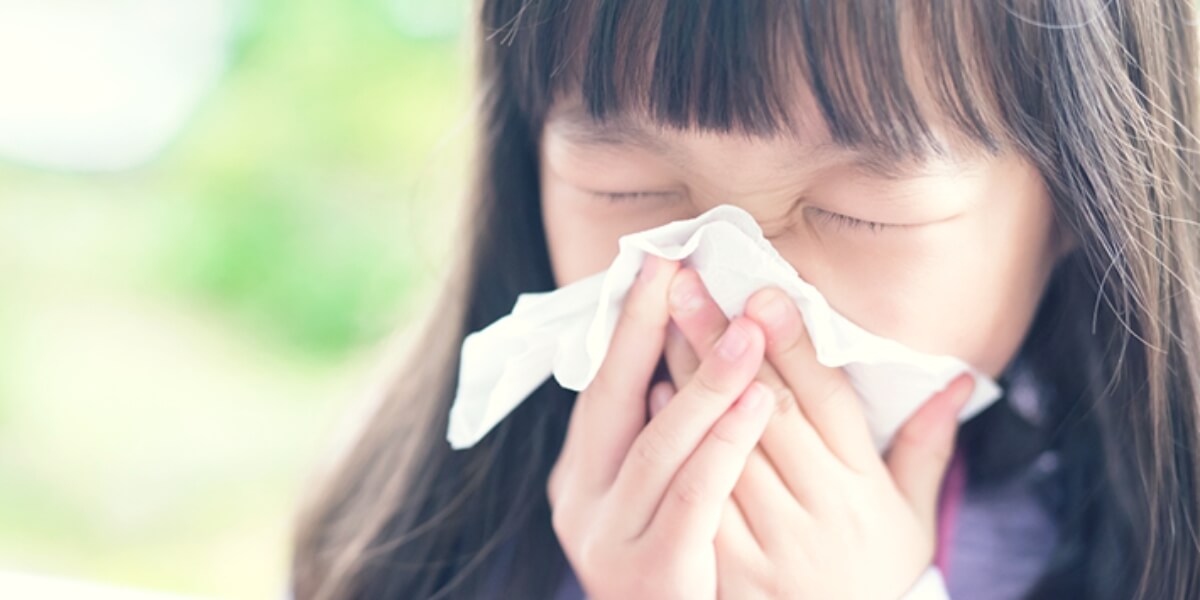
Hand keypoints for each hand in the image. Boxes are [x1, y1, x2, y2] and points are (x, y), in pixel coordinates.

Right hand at [546, 255, 776, 599]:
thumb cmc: (679, 565)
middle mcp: (580, 504)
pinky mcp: (652, 573)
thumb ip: (659, 437)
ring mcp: (609, 541)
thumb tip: (676, 364)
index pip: (602, 388)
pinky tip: (761, 401)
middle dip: (648, 331)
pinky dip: (725, 444)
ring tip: (747, 329)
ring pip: (658, 446)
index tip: (659, 263)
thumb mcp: (652, 501)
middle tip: (683, 269)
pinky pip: (694, 496)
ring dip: (704, 382)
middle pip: (614, 402)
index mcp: (579, 478)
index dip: (629, 326)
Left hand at [661, 267, 973, 598]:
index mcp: (863, 484)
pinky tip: (657, 394)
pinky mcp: (732, 567)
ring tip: (663, 320)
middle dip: (727, 339)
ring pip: (729, 443)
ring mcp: (774, 538)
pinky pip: (702, 493)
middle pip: (768, 408)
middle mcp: (820, 506)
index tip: (763, 291)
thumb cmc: (871, 575)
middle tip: (691, 283)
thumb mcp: (911, 517)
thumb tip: (960, 380)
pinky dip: (680, 442)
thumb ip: (926, 446)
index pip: (827, 399)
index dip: (794, 342)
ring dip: (694, 377)